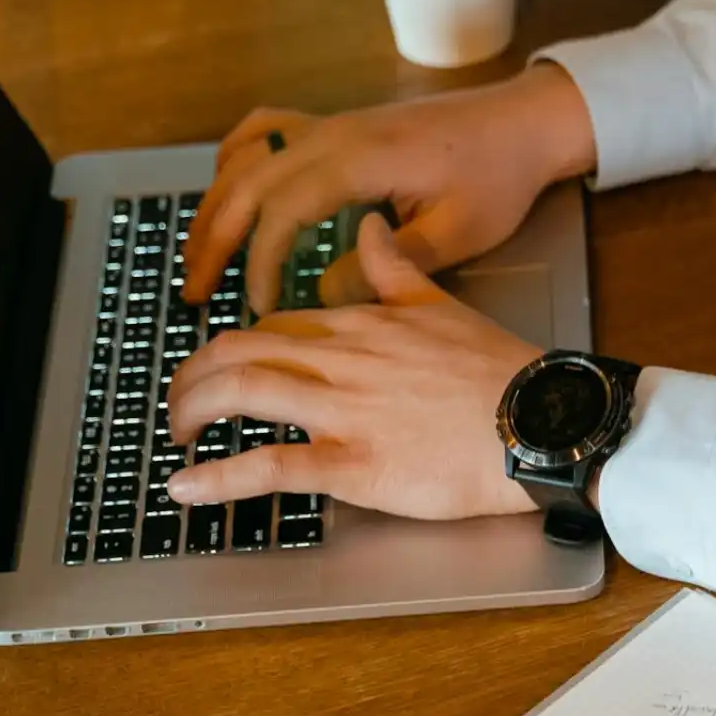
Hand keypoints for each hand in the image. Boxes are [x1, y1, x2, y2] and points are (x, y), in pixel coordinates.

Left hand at [165, 216, 539, 519]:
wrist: (541, 420)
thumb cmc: (501, 373)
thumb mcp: (443, 304)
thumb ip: (394, 270)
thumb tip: (369, 229)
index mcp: (360, 324)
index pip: (274, 325)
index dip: (235, 346)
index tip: (220, 367)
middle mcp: (341, 361)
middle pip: (238, 351)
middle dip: (192, 376)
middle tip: (178, 402)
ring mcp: (344, 412)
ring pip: (241, 392)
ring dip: (192, 411)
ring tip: (174, 432)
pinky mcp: (355, 464)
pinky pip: (271, 467)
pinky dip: (218, 478)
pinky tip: (184, 486)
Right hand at [180, 64, 595, 314]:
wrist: (522, 122)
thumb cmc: (498, 177)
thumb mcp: (457, 234)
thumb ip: (392, 267)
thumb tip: (327, 295)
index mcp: (360, 159)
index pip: (283, 209)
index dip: (262, 261)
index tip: (259, 306)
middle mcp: (334, 133)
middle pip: (246, 183)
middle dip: (214, 240)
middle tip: (195, 293)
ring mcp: (331, 123)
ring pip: (246, 157)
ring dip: (215, 206)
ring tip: (197, 257)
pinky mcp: (336, 125)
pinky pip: (266, 130)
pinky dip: (236, 160)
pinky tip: (226, 190)